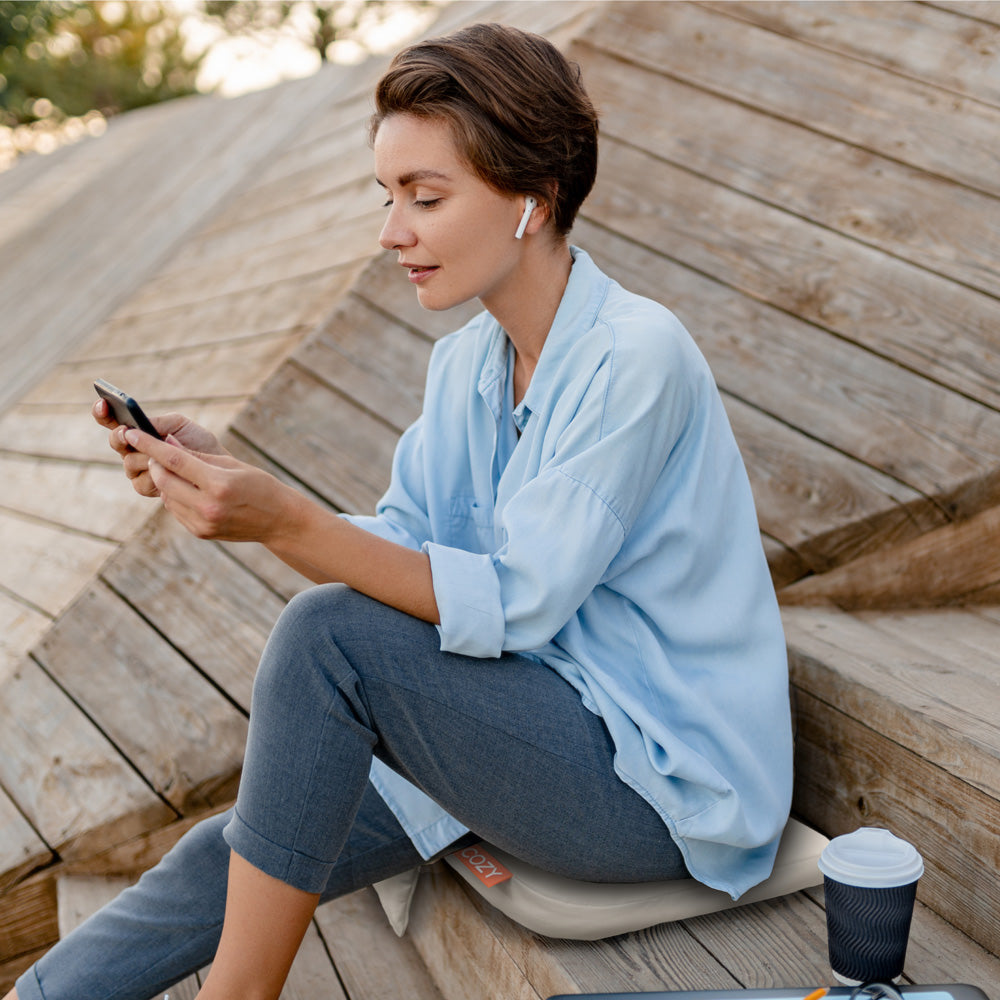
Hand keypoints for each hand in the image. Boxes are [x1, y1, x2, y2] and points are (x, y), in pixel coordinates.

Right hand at [93, 400, 228, 497]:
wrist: (218, 467)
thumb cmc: (199, 443)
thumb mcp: (181, 425)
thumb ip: (158, 422)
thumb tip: (138, 427)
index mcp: (140, 431)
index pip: (113, 420)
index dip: (103, 412)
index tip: (102, 403)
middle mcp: (134, 450)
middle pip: (115, 442)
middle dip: (121, 436)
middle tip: (127, 432)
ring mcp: (139, 469)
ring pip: (128, 463)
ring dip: (144, 457)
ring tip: (159, 454)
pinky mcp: (148, 487)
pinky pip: (140, 482)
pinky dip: (154, 476)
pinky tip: (165, 471)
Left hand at [122, 427, 295, 543]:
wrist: (278, 520)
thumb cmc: (259, 485)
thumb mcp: (232, 464)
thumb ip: (197, 456)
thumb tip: (166, 443)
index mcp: (219, 484)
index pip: (175, 460)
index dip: (150, 444)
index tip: (132, 433)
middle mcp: (208, 506)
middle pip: (164, 479)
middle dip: (154, 463)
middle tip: (153, 452)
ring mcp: (203, 522)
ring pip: (166, 495)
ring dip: (165, 480)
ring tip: (177, 472)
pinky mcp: (200, 532)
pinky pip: (176, 509)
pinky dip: (174, 496)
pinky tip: (187, 489)